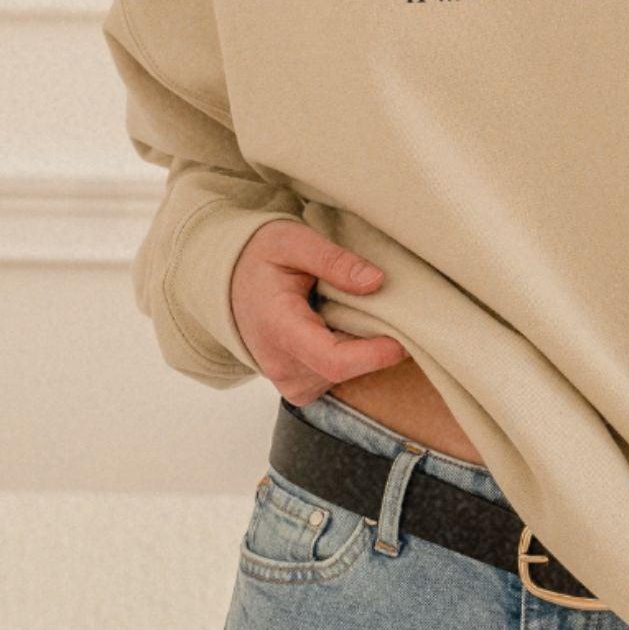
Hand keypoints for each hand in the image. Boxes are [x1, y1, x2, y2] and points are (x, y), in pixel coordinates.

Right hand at [230, 220, 409, 402]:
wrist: (226, 285)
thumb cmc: (259, 258)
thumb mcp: (292, 242)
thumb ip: (333, 260)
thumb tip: (377, 281)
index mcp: (279, 328)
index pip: (333, 360)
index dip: (374, 355)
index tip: (402, 340)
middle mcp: (282, 365)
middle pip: (346, 368)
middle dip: (374, 344)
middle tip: (386, 308)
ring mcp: (290, 381)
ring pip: (346, 376)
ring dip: (362, 348)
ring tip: (354, 312)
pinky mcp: (299, 387)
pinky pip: (338, 378)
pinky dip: (351, 356)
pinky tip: (341, 328)